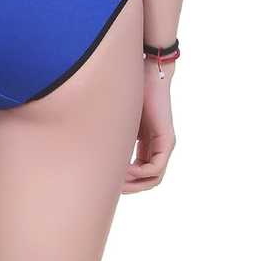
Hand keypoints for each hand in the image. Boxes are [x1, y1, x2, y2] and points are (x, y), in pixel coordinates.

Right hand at [121, 57, 176, 192]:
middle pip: (148, 181)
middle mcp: (159, 147)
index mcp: (148, 143)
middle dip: (130, 187)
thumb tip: (95, 152)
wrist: (146, 72)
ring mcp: (165, 145)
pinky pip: (155, 168)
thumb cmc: (131, 91)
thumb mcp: (120, 122)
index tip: (109, 180)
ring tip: (117, 179)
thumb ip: (115, 138)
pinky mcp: (166, 140)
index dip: (126, 181)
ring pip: (153, 178)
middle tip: (111, 187)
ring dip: (134, 183)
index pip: (141, 173)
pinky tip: (125, 169)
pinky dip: (140, 173)